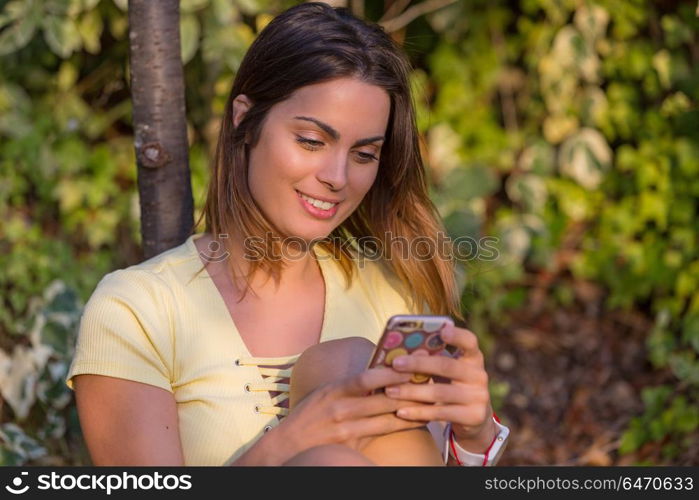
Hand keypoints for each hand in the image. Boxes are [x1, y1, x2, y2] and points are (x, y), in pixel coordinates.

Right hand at [270, 366, 431, 462]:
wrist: (289, 446)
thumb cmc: (309, 416)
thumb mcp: (325, 394)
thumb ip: (350, 386)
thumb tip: (380, 372)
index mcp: (334, 390)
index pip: (366, 377)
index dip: (391, 370)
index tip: (411, 361)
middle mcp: (340, 409)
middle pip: (383, 398)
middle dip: (409, 387)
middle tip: (431, 377)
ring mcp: (346, 430)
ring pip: (387, 418)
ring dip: (412, 409)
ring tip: (433, 400)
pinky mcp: (351, 446)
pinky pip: (382, 434)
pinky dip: (401, 425)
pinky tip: (418, 421)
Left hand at [384, 326, 497, 453]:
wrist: (474, 418)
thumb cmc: (451, 385)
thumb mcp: (448, 370)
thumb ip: (432, 358)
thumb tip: (396, 348)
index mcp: (473, 358)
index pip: (469, 341)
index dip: (457, 335)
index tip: (442, 331)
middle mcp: (479, 375)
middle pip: (446, 366)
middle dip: (418, 364)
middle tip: (395, 363)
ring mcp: (478, 397)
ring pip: (440, 393)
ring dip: (411, 392)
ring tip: (389, 391)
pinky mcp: (473, 416)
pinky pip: (440, 413)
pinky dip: (418, 412)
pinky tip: (400, 411)